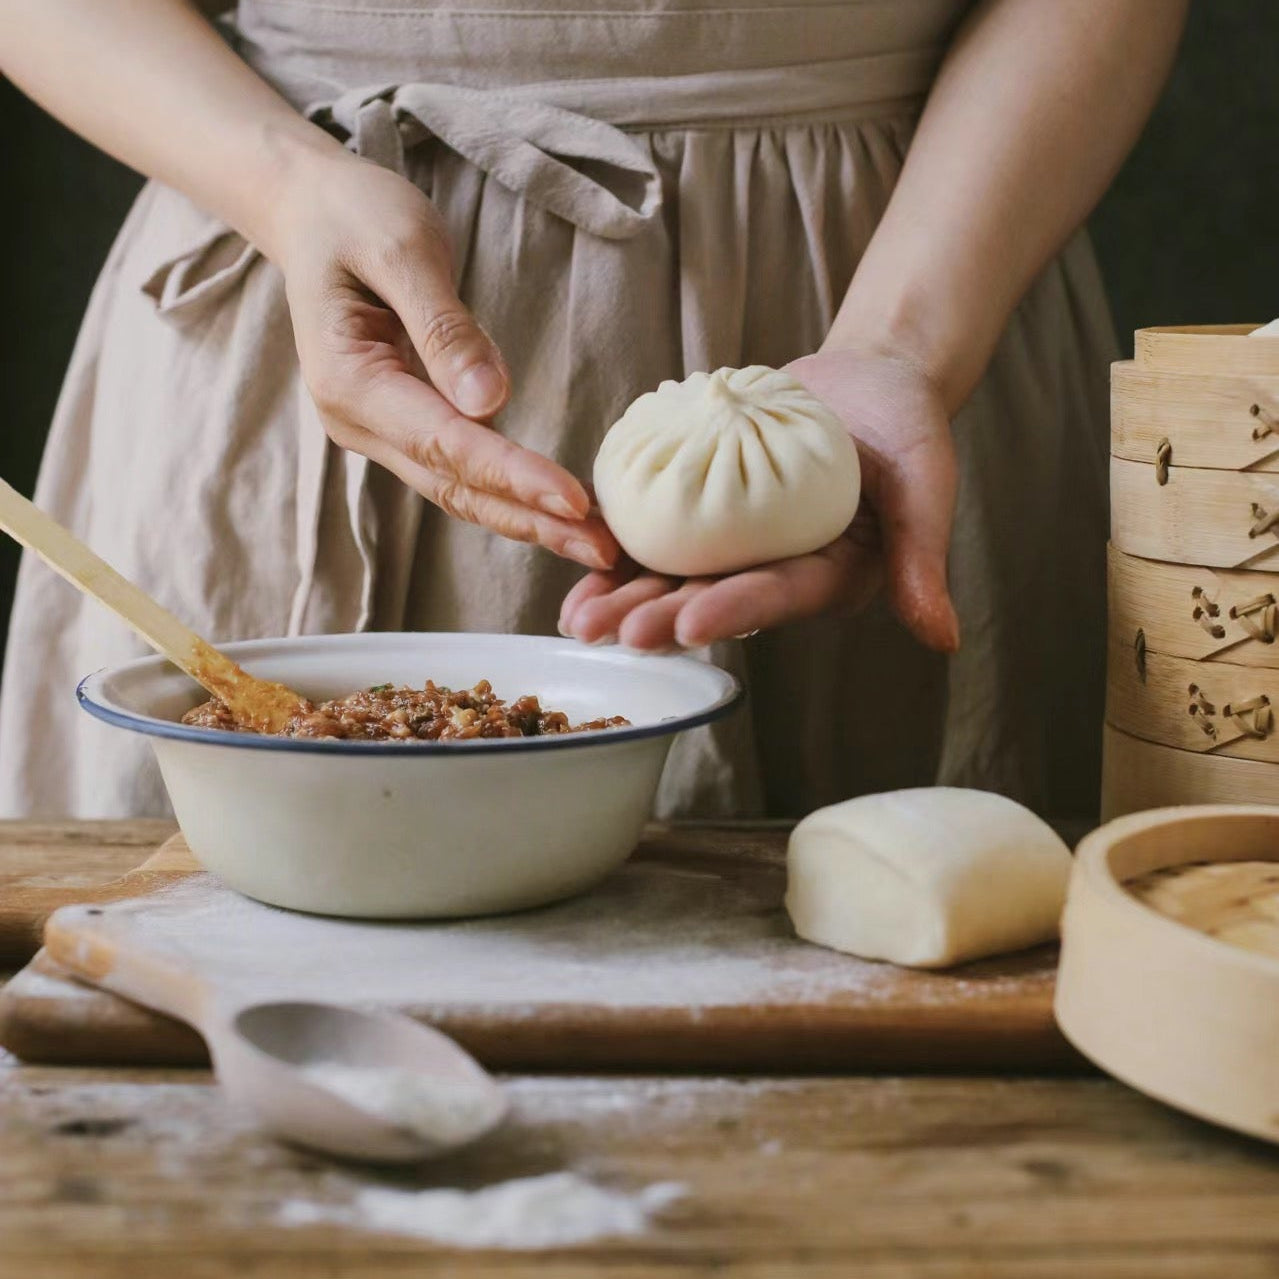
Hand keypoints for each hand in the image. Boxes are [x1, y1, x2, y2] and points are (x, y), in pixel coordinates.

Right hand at [272, 150, 617, 569]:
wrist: (310, 213)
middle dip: (532, 520)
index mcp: (350, 382)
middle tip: (603, 550)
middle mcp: (358, 423)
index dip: (512, 475)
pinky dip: (509, 496)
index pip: (445, 443)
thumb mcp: (400, 247)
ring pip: (458, 491)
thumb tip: (490, 401)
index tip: (573, 500)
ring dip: (527, 520)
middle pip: (455, 487)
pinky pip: (459, 472)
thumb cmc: (353, 216)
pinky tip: (556, 513)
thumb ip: (443, 326)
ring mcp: (377, 431)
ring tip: (594, 544)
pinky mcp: (402, 426)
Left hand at [557, 349, 959, 650]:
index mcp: (827, 576)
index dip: (734, 610)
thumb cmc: (907, 427)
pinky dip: (619, 545)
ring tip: (575, 618)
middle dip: (659, 617)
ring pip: (674, 575)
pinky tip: (576, 559)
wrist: (870, 378)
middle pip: (713, 598)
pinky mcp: (705, 509)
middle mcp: (775, 570)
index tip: (690, 624)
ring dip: (625, 598)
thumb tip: (945, 642)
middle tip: (608, 633)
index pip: (778, 597)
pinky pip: (659, 530)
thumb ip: (923, 558)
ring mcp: (736, 543)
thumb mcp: (926, 485)